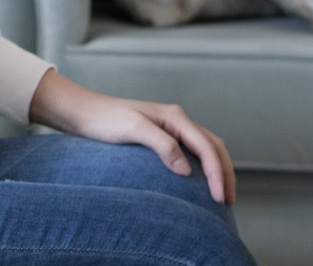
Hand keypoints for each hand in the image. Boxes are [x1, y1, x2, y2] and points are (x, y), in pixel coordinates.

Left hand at [29, 69, 236, 205]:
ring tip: (222, 194)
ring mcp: (170, 127)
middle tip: (228, 200)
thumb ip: (161, 145)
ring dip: (218, 169)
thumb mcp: (132, 129)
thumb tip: (187, 169)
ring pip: (206, 148)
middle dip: (225, 172)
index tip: (220, 198)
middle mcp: (176, 120)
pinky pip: (192, 151)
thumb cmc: (104, 119)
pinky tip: (200, 182)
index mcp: (174, 117)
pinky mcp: (162, 136)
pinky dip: (204, 166)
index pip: (206, 146)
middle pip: (213, 146)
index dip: (218, 173)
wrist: (83, 112)